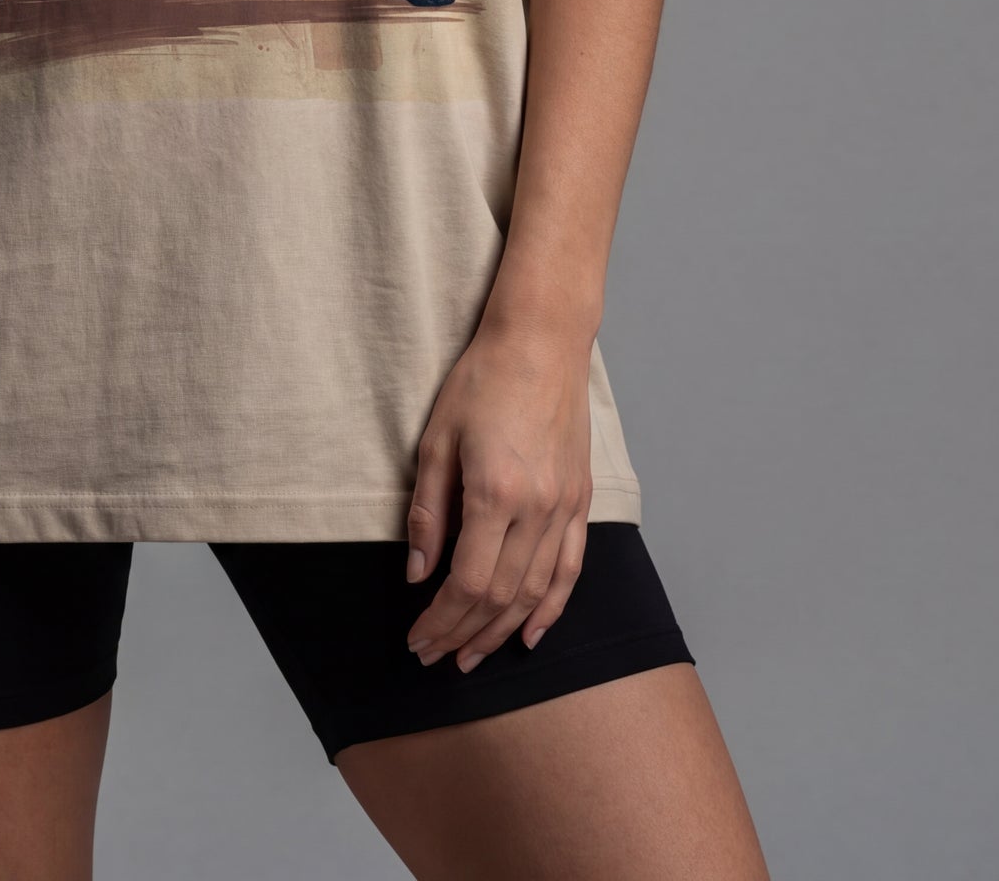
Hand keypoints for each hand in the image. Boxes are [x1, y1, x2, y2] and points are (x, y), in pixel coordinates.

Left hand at [401, 321, 595, 669]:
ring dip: (503, 631)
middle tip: (435, 657)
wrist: (541, 342)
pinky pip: (571, 568)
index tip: (417, 639)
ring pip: (536, 592)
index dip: (440, 620)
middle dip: (464, 634)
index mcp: (495, 492)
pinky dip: (552, 608)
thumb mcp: (436, 439)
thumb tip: (417, 573)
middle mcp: (537, 508)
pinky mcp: (581, 499)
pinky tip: (532, 634)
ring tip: (473, 656)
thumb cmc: (482, 381)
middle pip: (501, 597)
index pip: (467, 582)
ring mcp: (565, 506)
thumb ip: (428, 510)